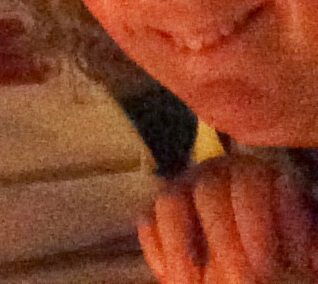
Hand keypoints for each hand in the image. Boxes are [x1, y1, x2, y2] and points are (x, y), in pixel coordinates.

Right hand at [139, 155, 315, 283]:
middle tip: (240, 282)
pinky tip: (174, 279)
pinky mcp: (155, 209)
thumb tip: (308, 256)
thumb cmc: (280, 243)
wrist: (250, 249)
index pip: (248, 186)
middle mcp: (214, 173)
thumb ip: (305, 244)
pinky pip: (146, 221)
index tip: (264, 265)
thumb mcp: (302, 243)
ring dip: (180, 248)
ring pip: (169, 203)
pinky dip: (157, 251)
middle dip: (223, 242)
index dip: (254, 224)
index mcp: (255, 175)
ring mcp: (180, 188)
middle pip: (208, 193)